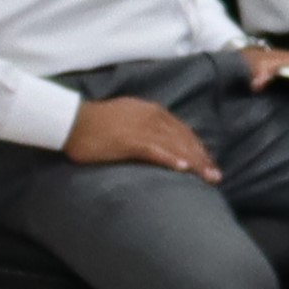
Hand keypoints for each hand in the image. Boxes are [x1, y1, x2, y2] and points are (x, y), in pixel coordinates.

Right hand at [66, 94, 221, 175]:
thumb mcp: (127, 118)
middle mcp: (151, 117)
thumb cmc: (95, 123)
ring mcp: (141, 128)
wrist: (71, 121)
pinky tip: (183, 169)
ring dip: (194, 162)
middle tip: (216, 176)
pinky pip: (155, 150)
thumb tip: (157, 141)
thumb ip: (144, 126)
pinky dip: (170, 158)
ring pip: (175, 145)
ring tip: (208, 177)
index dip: (198, 148)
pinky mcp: (129, 141)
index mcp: (151, 111)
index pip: (182, 131)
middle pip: (184, 138)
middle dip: (202, 158)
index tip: (208, 163)